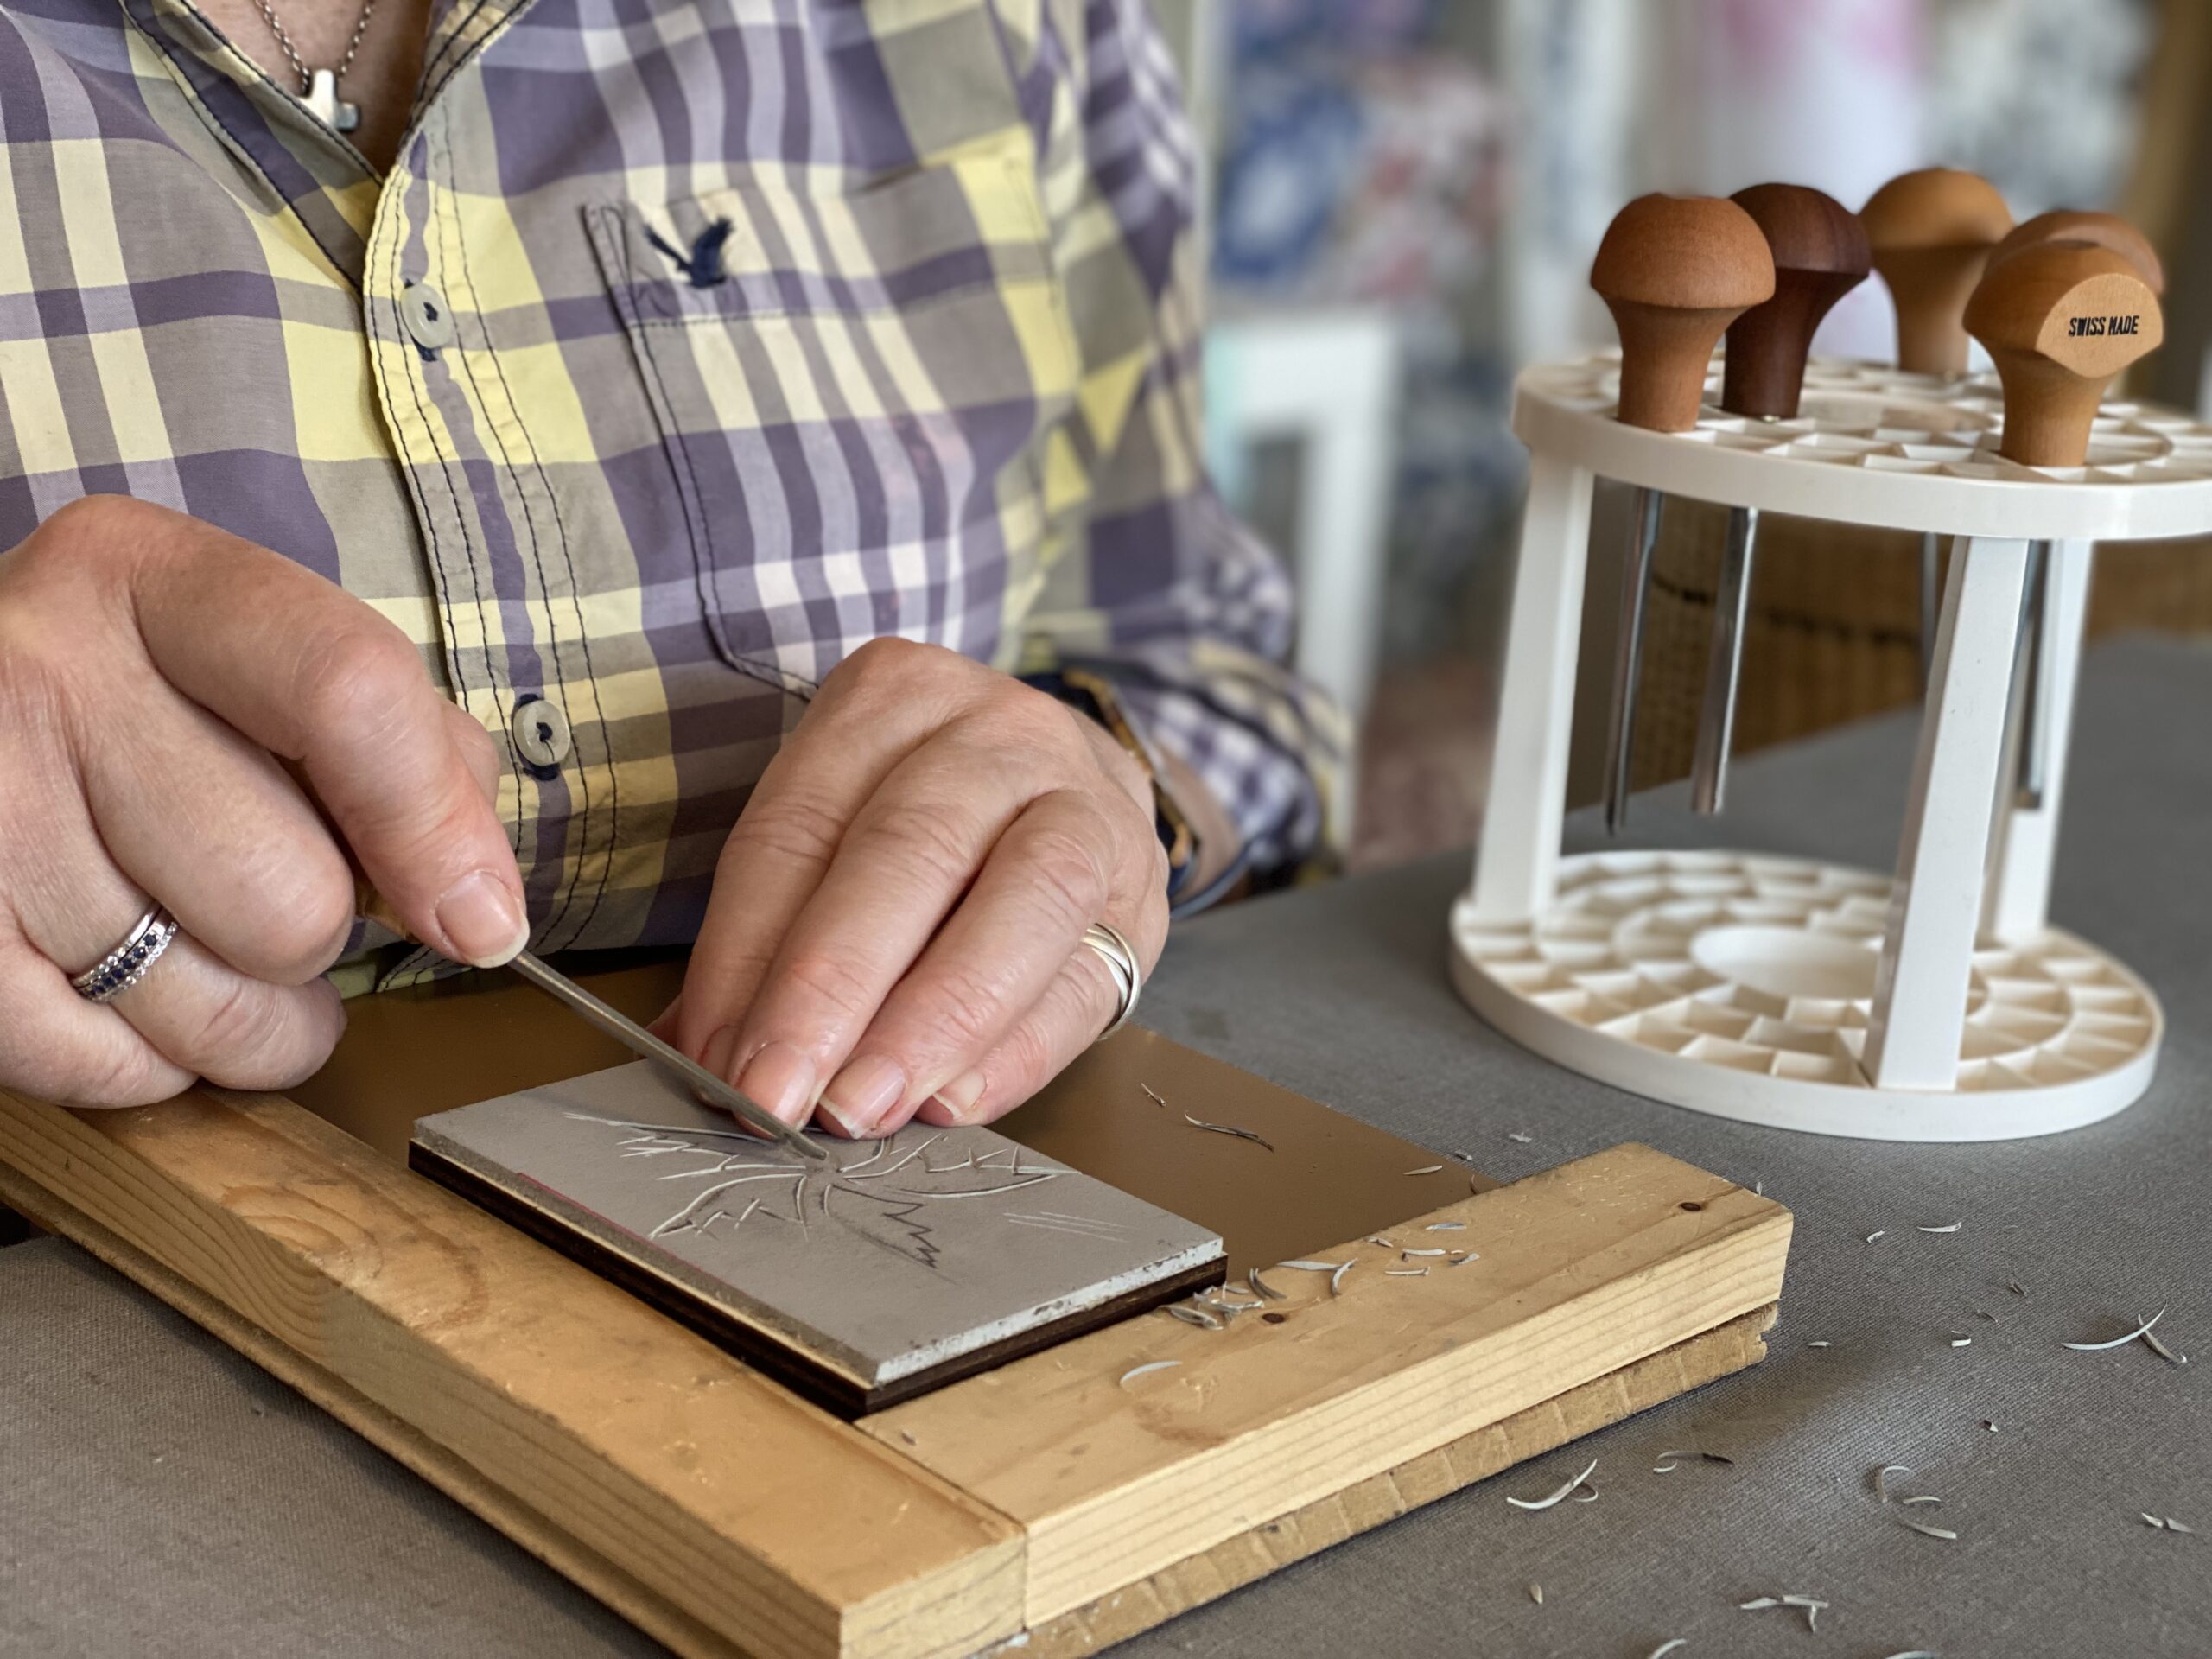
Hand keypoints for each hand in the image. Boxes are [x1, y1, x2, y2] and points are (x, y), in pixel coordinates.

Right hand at [0, 497, 525, 1106]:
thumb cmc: (127, 710)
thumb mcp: (250, 667)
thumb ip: (396, 746)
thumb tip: (481, 903)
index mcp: (146, 580)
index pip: (348, 693)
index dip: (436, 829)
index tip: (482, 917)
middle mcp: (42, 673)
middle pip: (294, 894)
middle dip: (320, 934)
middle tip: (265, 893)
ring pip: (221, 1004)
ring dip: (255, 1019)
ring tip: (207, 952)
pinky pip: (114, 1069)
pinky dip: (152, 1062)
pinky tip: (128, 992)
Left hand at [673, 638, 1170, 1137]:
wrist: (1074, 785)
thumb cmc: (933, 820)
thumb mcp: (843, 824)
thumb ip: (774, 928)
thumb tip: (705, 1054)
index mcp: (896, 695)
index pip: (800, 827)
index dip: (747, 953)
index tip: (716, 1058)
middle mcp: (1001, 730)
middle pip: (909, 852)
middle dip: (832, 991)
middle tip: (780, 1095)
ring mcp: (1088, 798)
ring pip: (1023, 900)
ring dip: (933, 1021)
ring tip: (865, 1106)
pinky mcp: (1144, 885)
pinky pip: (1086, 977)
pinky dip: (1015, 1052)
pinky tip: (953, 1101)